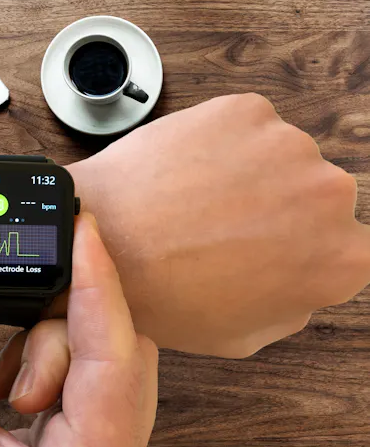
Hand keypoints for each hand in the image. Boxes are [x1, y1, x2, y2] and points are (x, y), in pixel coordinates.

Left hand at [68, 93, 369, 356]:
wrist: (101, 241)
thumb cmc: (162, 295)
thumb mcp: (239, 336)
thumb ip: (292, 308)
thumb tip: (300, 283)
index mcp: (341, 259)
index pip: (345, 246)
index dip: (301, 248)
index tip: (271, 247)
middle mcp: (330, 195)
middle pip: (316, 197)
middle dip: (278, 209)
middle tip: (225, 226)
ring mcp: (288, 144)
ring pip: (279, 158)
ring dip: (248, 173)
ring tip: (195, 201)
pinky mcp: (245, 110)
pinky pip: (245, 128)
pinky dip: (221, 144)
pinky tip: (186, 173)